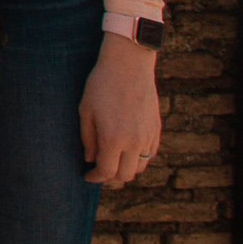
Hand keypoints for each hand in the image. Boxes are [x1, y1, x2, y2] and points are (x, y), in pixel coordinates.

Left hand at [81, 34, 161, 187]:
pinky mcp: (156, 129)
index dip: (95, 178)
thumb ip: (88, 139)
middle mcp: (134, 142)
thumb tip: (90, 160)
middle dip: (110, 178)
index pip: (107, 172)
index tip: (87, 176)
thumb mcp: (86, 111)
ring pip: (140, 167)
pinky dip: (138, 159)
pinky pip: (150, 154)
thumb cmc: (101, 85)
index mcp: (113, 138)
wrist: (129, 65)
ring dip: (126, 169)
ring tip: (112, 162)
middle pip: (125, 175)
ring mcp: (148, 136)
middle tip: (99, 172)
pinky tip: (126, 151)